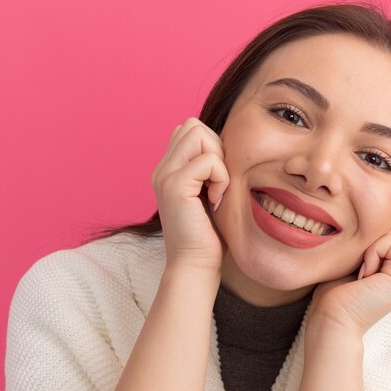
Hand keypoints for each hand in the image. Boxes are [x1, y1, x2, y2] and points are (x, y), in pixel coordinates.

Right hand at [151, 118, 229, 270]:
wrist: (195, 265)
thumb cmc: (209, 236)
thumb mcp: (210, 194)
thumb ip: (210, 170)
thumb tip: (228, 147)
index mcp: (169, 169)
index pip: (189, 129)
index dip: (212, 146)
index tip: (217, 179)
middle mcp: (162, 169)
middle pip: (193, 124)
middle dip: (216, 148)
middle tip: (219, 182)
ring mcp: (165, 175)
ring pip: (198, 134)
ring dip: (218, 161)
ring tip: (217, 190)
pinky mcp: (174, 186)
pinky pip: (208, 160)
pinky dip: (221, 178)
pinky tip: (216, 201)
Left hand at [307, 219, 390, 338]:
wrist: (332, 318)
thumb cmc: (336, 291)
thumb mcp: (358, 258)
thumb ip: (375, 242)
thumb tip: (379, 215)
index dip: (373, 237)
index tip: (359, 265)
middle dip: (375, 240)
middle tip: (361, 269)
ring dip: (372, 247)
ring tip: (363, 273)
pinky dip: (372, 253)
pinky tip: (365, 276)